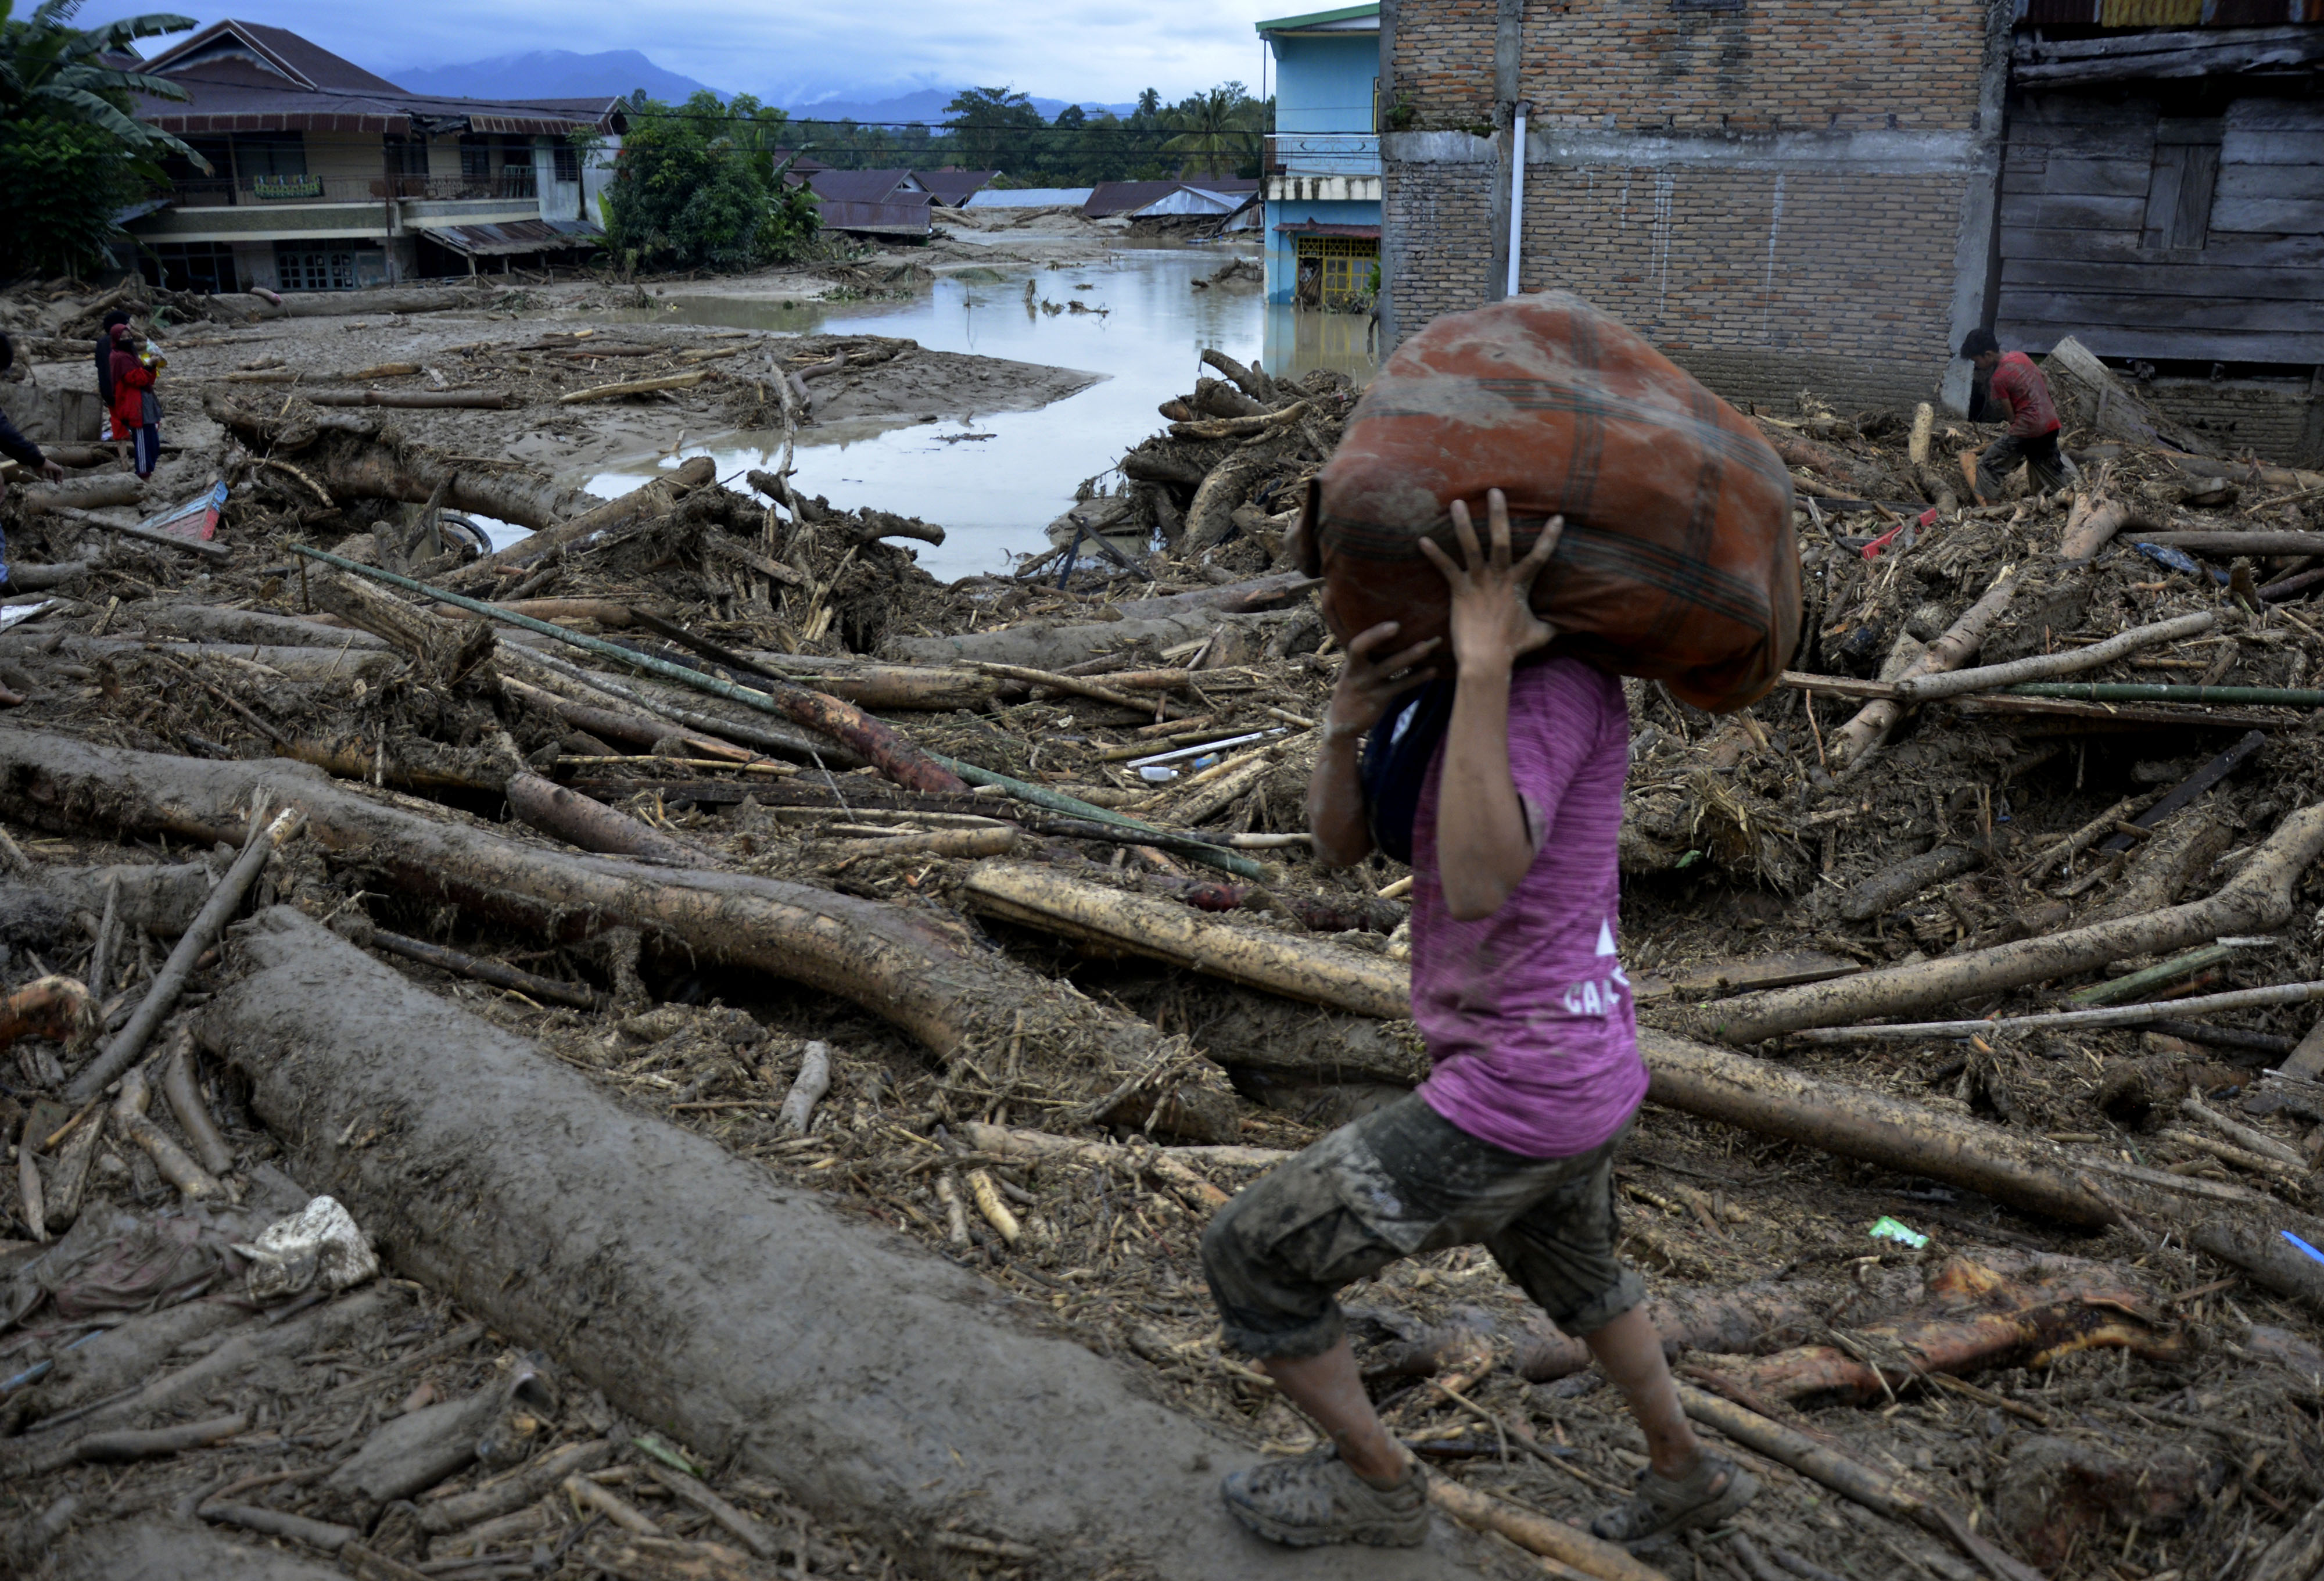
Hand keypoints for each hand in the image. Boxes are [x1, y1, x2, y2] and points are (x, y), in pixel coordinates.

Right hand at [39, 460, 62, 483]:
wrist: (38, 461)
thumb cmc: (37, 466)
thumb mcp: (38, 472)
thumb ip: (40, 475)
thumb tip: (42, 479)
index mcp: (45, 466)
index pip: (48, 471)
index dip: (49, 475)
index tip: (49, 479)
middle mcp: (50, 465)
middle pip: (54, 472)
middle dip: (55, 477)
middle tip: (56, 483)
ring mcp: (54, 465)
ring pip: (58, 472)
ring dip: (59, 477)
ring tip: (60, 482)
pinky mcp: (56, 466)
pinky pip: (61, 471)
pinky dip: (61, 475)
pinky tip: (60, 479)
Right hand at [1325, 620, 1440, 740]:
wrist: (1342, 721)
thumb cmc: (1353, 687)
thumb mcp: (1354, 669)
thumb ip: (1368, 654)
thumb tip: (1394, 631)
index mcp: (1352, 662)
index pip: (1358, 645)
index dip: (1374, 634)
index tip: (1395, 625)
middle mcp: (1358, 673)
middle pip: (1367, 650)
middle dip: (1381, 637)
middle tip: (1406, 626)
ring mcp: (1369, 687)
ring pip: (1390, 667)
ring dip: (1410, 656)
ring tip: (1429, 646)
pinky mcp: (1379, 700)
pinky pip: (1401, 686)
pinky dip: (1418, 678)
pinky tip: (1433, 670)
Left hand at [1417, 490, 1561, 672]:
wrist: (1487, 660)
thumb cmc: (1513, 648)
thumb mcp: (1540, 635)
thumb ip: (1555, 625)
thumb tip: (1575, 626)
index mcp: (1519, 584)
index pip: (1540, 555)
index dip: (1549, 537)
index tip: (1558, 517)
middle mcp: (1499, 577)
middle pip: (1501, 539)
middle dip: (1498, 514)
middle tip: (1495, 491)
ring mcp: (1478, 582)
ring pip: (1470, 546)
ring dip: (1463, 524)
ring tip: (1456, 503)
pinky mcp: (1459, 591)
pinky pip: (1445, 568)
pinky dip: (1433, 555)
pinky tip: (1421, 540)